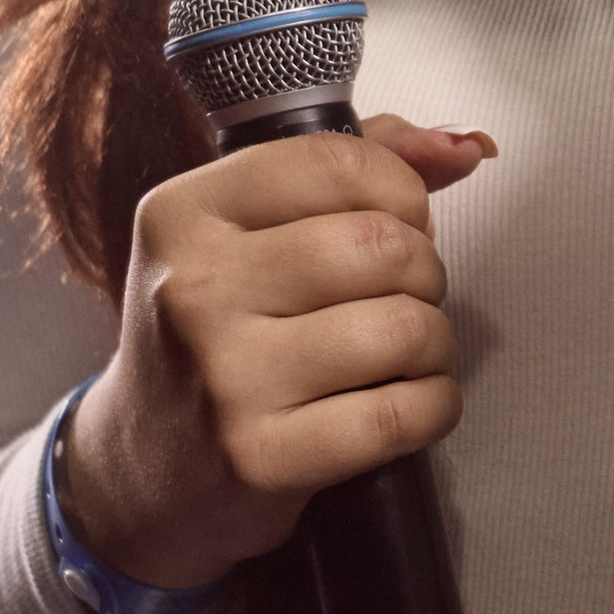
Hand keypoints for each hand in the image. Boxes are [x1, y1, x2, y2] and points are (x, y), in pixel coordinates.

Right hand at [60, 114, 493, 613]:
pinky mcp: (262, 458)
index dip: (401, 190)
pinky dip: (434, 405)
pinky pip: (403, 413)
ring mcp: (225, 378)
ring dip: (433, 341)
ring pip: (404, 328)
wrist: (147, 467)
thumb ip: (356, 165)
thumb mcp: (248, 230)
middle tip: (401, 295)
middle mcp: (193, 290)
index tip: (398, 220)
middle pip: (382, 246)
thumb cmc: (219, 332)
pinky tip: (407, 403)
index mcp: (183, 214)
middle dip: (424, 271)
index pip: (337, 163)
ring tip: (403, 352)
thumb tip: (467, 145)